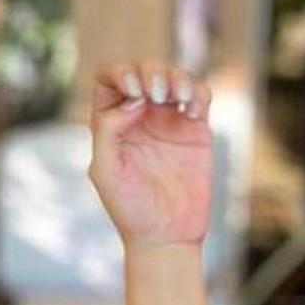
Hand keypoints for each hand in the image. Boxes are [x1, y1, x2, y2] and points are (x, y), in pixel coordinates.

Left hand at [86, 59, 213, 248]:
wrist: (165, 235)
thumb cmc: (129, 208)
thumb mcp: (105, 171)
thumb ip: (108, 131)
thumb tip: (133, 99)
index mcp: (111, 123)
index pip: (108, 79)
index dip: (120, 72)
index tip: (134, 91)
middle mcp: (138, 115)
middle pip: (143, 70)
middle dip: (150, 72)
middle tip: (155, 95)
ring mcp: (168, 120)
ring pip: (173, 76)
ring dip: (176, 77)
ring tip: (177, 98)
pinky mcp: (195, 128)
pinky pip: (199, 95)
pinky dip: (197, 93)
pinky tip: (191, 110)